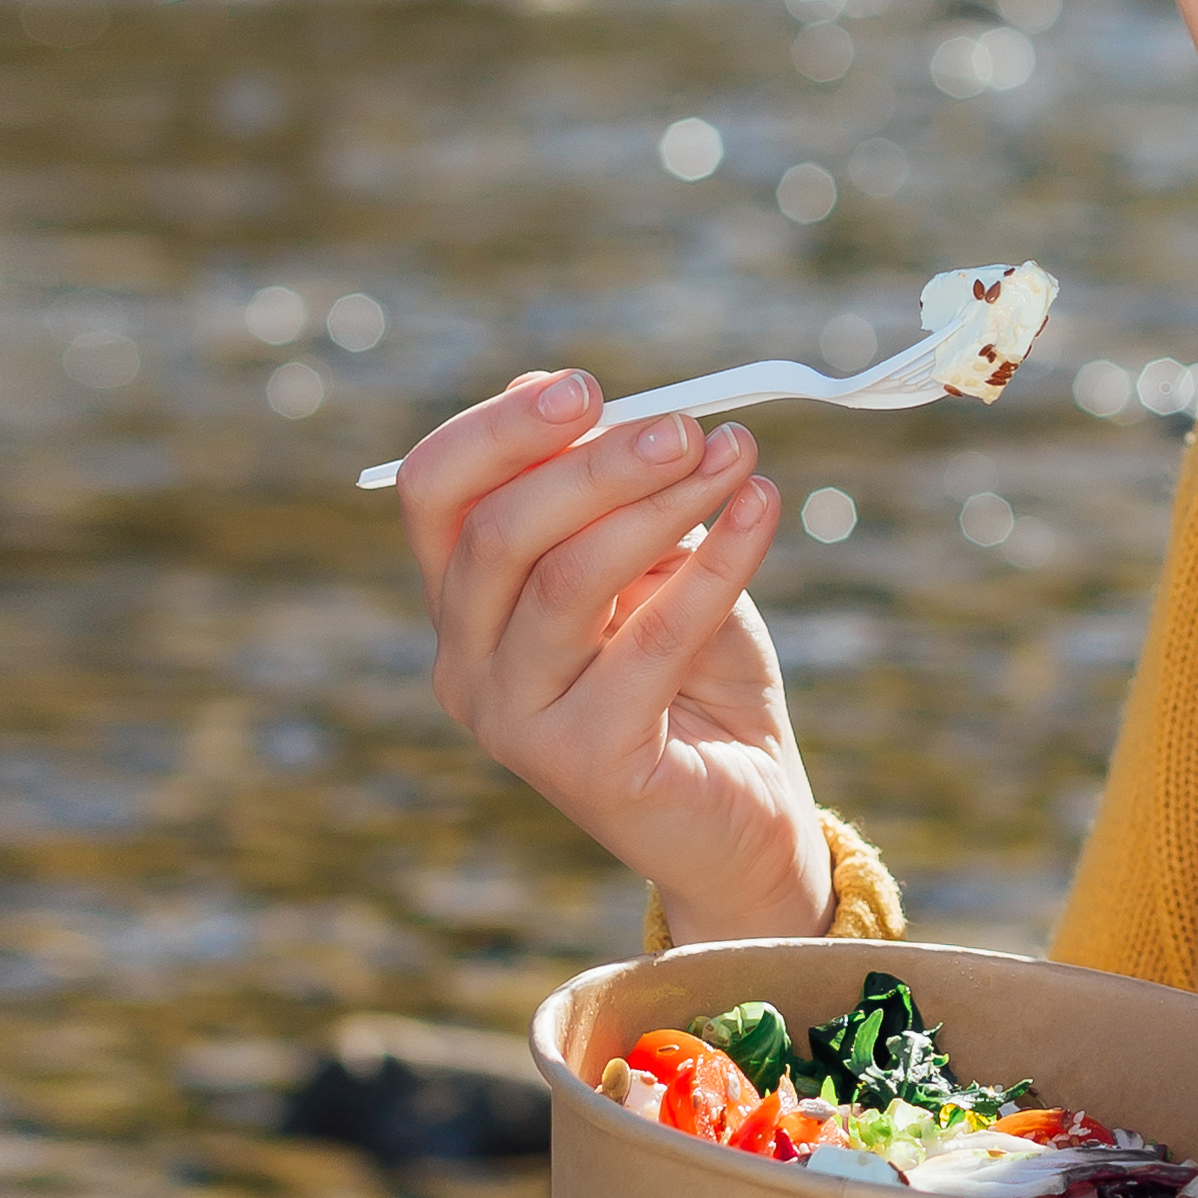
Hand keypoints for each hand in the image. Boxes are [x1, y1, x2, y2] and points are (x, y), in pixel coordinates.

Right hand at [391, 369, 829, 940]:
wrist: (745, 812)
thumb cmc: (692, 673)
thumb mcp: (649, 562)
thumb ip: (604, 494)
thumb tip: (568, 394)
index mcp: (461, 602)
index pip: (434, 494)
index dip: (498, 430)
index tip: (581, 385)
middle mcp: (465, 663)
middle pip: (497, 533)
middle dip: (594, 462)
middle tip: (685, 425)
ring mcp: (515, 722)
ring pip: (568, 582)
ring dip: (659, 503)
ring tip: (734, 456)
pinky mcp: (586, 763)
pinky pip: (653, 638)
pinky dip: (718, 562)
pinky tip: (763, 510)